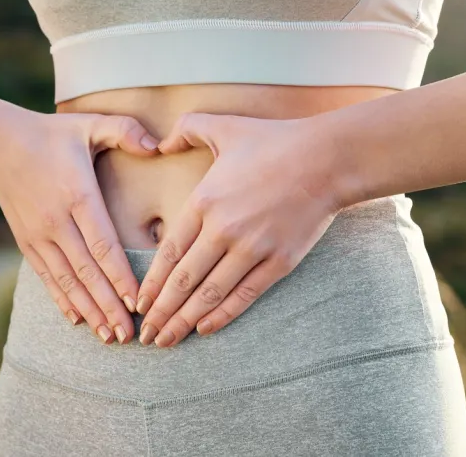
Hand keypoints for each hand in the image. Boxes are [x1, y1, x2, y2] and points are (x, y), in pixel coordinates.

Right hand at [0, 106, 159, 344]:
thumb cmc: (52, 135)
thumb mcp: (89, 124)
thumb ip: (126, 131)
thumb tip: (157, 145)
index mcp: (77, 194)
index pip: (103, 243)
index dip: (120, 275)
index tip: (137, 300)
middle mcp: (56, 220)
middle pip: (87, 271)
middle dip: (109, 305)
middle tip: (130, 334)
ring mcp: (39, 235)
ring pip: (67, 281)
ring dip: (89, 311)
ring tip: (109, 337)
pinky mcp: (27, 243)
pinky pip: (47, 278)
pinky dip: (63, 301)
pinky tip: (77, 320)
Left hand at [136, 113, 340, 346]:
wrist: (327, 159)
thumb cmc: (274, 141)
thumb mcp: (224, 126)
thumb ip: (186, 129)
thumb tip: (159, 143)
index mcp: (204, 201)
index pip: (168, 253)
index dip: (151, 283)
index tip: (138, 303)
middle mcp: (223, 230)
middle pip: (183, 281)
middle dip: (161, 312)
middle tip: (145, 335)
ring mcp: (252, 249)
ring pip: (209, 294)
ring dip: (184, 321)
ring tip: (166, 340)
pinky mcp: (279, 262)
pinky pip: (244, 295)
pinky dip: (222, 315)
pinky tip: (205, 329)